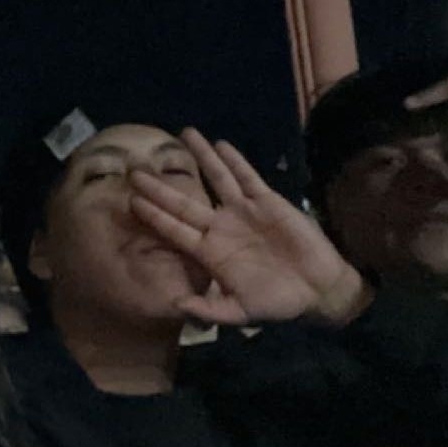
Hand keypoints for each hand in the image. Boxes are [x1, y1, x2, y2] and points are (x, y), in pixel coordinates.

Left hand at [127, 129, 370, 327]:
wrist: (316, 290)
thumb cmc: (276, 302)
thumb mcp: (239, 312)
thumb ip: (208, 310)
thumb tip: (175, 304)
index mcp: (210, 252)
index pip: (174, 229)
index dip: (154, 215)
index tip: (131, 201)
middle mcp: (220, 227)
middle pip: (184, 202)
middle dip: (160, 187)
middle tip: (136, 169)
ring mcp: (243, 212)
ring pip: (216, 179)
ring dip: (200, 158)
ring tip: (182, 134)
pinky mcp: (267, 202)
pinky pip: (247, 178)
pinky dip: (234, 162)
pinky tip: (220, 145)